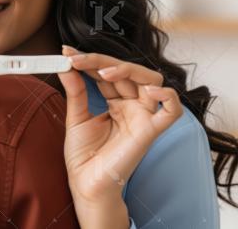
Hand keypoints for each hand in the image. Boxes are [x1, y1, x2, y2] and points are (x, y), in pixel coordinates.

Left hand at [57, 48, 181, 225]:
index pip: (108, 72)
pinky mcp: (150, 131)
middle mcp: (132, 106)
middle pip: (128, 71)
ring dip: (128, 69)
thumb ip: (75, 91)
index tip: (68, 53)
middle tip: (78, 60)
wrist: (86, 184)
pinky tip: (149, 90)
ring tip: (103, 72)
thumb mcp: (75, 117)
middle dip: (103, 61)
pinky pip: (171, 111)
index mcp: (116, 102)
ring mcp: (143, 116)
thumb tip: (66, 65)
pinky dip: (167, 96)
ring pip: (151, 80)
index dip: (90, 60)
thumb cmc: (84, 156)